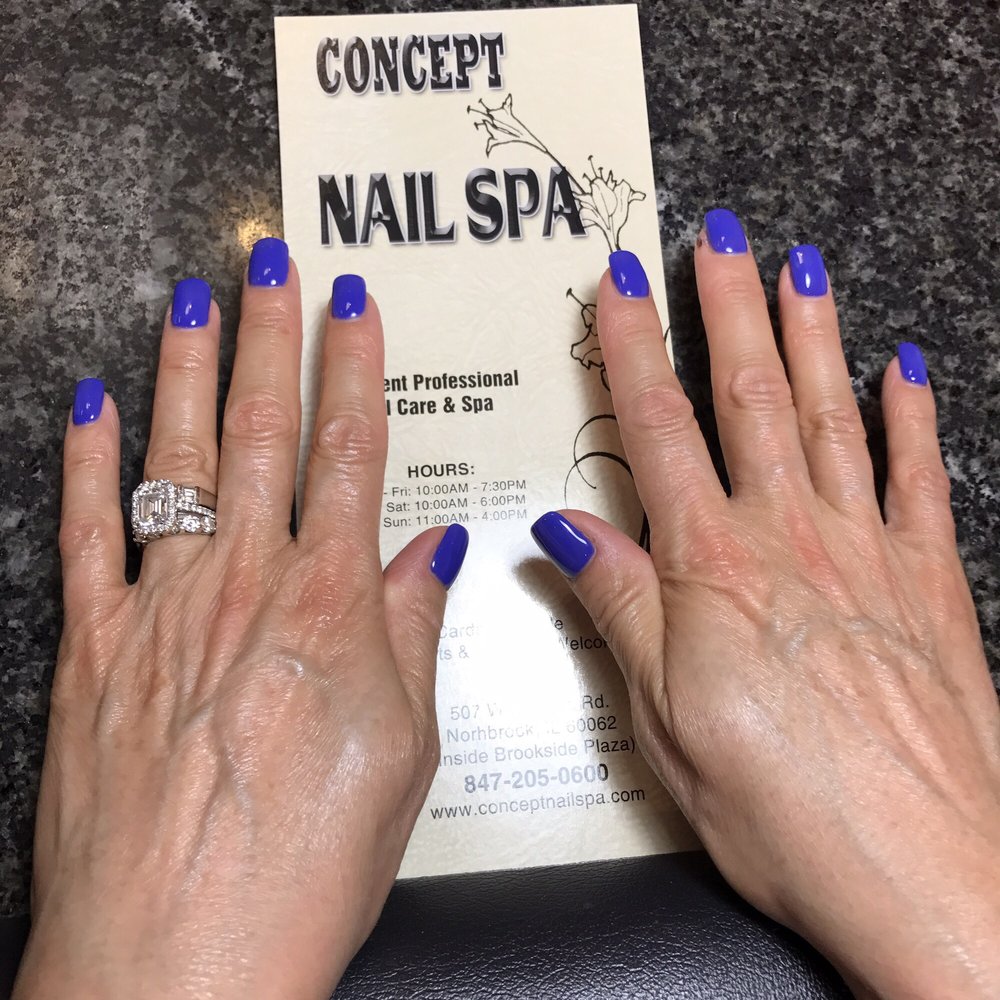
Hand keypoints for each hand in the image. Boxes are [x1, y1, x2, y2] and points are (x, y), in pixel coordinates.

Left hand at [15, 244, 466, 998]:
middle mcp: (243, 589)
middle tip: (269, 261)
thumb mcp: (402, 755)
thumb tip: (431, 558)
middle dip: (268, 335)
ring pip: (173, 460)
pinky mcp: (92, 653)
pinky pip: (88, 536)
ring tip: (190, 299)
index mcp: (329, 610)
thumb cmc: (302, 869)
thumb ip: (412, 638)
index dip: (352, 370)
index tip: (352, 306)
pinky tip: (90, 407)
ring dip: (183, 370)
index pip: (350, 455)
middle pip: (259, 433)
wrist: (178, 964)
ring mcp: (160, 612)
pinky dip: (86, 465)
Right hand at [531, 217, 999, 998]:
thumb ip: (619, 608)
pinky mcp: (931, 585)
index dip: (632, 350)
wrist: (927, 874)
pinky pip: (920, 479)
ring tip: (802, 268)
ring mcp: (870, 554)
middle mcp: (793, 541)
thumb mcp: (663, 720)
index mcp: (714, 570)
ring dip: (814, 335)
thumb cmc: (786, 809)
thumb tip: (566, 530)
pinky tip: (906, 368)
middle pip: (752, 398)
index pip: (658, 431)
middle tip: (720, 239)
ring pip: (836, 415)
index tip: (617, 287)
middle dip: (729, 308)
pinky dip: (912, 417)